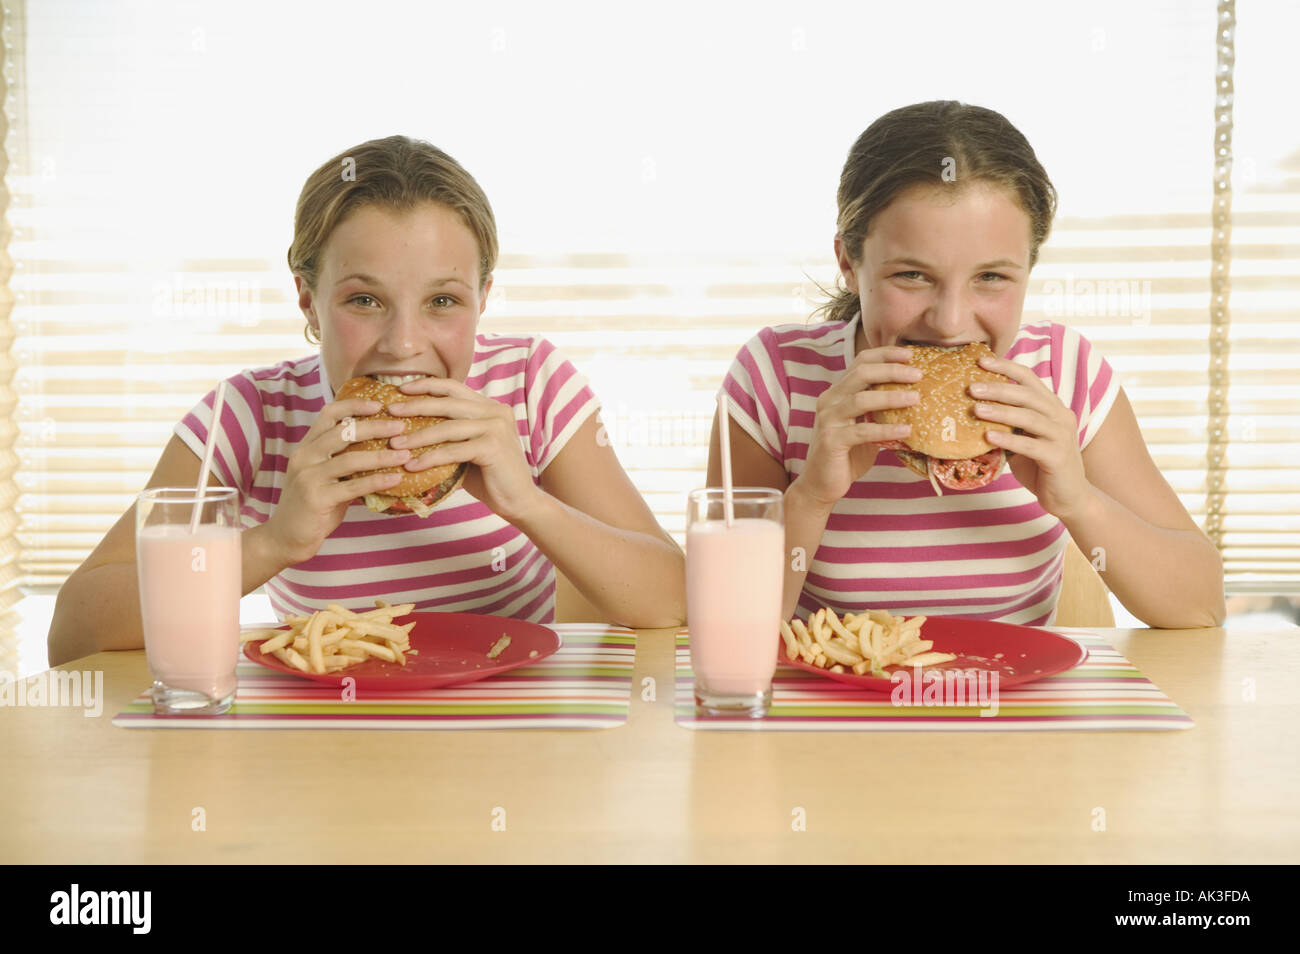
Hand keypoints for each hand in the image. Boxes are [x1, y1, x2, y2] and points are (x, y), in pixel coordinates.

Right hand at [265, 397, 413, 564]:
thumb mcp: (325, 477)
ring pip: (351, 459)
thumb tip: (383, 448)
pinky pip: (353, 486)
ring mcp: (308, 477)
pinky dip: (377, 481)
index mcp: (306, 447)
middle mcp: (305, 457)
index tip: (380, 404)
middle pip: (343, 432)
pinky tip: (396, 478)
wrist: (286, 537)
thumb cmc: (313, 506)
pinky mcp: (316, 498)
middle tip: (401, 427)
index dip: (354, 405)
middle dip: (376, 427)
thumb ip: (344, 461)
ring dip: (382, 456)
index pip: (329, 414)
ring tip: (406, 454)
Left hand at [387, 377, 542, 522]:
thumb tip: (409, 431)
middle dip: (416, 405)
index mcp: (490, 407)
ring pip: (448, 427)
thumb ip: (450, 436)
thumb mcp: (468, 449)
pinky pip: (453, 451)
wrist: (520, 501)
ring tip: (395, 444)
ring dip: (418, 436)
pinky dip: (430, 458)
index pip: (454, 387)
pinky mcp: (493, 447)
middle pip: (448, 402)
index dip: (426, 385)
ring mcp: (497, 427)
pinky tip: (412, 466)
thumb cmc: (490, 477)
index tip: (400, 389)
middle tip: (390, 411)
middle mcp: (496, 411)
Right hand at [794, 346, 921, 508]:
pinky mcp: (830, 441)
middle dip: (891, 370)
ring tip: (916, 399)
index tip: (910, 355)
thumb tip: (916, 396)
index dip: (885, 355)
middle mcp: (829, 400)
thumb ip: (880, 411)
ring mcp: (828, 420)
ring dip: (891, 397)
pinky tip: (906, 430)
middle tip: (918, 375)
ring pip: (861, 399)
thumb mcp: (865, 426)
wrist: (821, 484)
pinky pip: (862, 431)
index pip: (860, 362)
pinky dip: (886, 430)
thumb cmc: (847, 454)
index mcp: (838, 393)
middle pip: (861, 374)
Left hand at [971, 354, 1092, 518]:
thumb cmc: (1040, 465)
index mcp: (1051, 406)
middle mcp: (1060, 416)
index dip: (1006, 367)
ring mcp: (1062, 436)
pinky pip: (1031, 445)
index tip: (981, 360)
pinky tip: (988, 437)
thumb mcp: (1023, 438)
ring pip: (1030, 417)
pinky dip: (1009, 440)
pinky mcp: (1058, 457)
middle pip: (1028, 395)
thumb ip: (1007, 424)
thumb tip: (971, 409)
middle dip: (998, 388)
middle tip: (971, 387)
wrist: (1069, 497)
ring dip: (1000, 412)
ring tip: (975, 409)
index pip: (1029, 378)